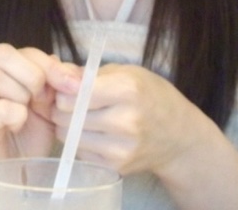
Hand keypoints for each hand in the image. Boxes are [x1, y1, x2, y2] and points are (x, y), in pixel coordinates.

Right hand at [0, 44, 61, 181]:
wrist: (9, 177)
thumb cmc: (27, 138)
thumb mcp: (48, 106)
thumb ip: (57, 83)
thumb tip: (75, 72)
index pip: (24, 51)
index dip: (50, 65)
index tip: (72, 85)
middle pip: (1, 53)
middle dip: (32, 74)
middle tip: (44, 99)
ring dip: (20, 94)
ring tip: (27, 113)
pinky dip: (16, 115)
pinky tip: (17, 125)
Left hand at [50, 62, 201, 179]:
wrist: (179, 137)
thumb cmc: (152, 95)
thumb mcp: (128, 72)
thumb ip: (91, 73)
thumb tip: (58, 71)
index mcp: (127, 90)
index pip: (76, 92)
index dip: (64, 87)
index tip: (65, 85)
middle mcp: (124, 121)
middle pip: (69, 115)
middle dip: (60, 105)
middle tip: (66, 100)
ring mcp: (121, 148)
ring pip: (70, 135)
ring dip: (66, 124)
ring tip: (76, 115)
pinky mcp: (117, 166)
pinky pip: (80, 152)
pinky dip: (78, 141)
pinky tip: (90, 131)